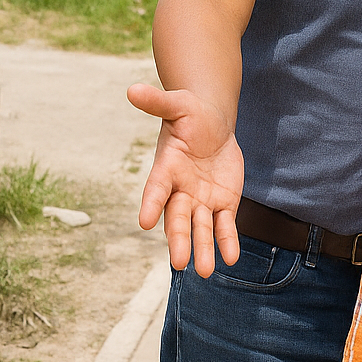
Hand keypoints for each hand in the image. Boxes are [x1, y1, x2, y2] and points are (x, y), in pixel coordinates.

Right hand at [127, 83, 243, 277]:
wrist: (213, 123)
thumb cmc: (191, 113)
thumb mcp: (179, 104)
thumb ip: (158, 101)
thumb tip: (131, 89)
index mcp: (166, 168)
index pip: (156, 189)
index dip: (152, 204)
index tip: (144, 221)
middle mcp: (180, 190)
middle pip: (178, 218)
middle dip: (179, 239)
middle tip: (179, 263)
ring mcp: (201, 199)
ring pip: (201, 228)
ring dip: (203, 248)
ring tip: (205, 272)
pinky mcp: (222, 202)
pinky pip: (225, 225)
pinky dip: (227, 241)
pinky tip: (230, 259)